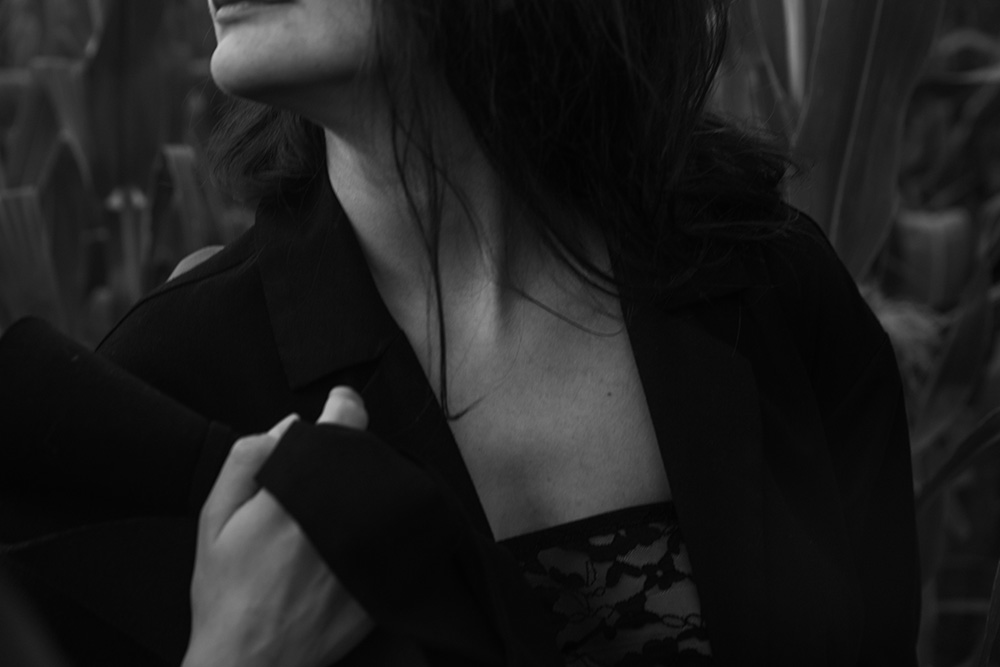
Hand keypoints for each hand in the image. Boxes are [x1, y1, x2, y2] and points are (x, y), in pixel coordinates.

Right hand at [182, 387, 373, 666]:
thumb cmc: (227, 595)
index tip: (340, 405)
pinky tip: (357, 534)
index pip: (344, 424)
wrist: (252, 663)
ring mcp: (370, 546)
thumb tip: (288, 426)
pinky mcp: (386, 576)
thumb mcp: (213, 519)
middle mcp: (343, 515)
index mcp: (299, 494)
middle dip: (350, 454)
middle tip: (324, 474)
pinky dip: (385, 520)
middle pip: (370, 456)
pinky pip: (399, 530)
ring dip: (368, 486)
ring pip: (388, 489)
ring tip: (336, 507)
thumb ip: (248, 460)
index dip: (343, 406)